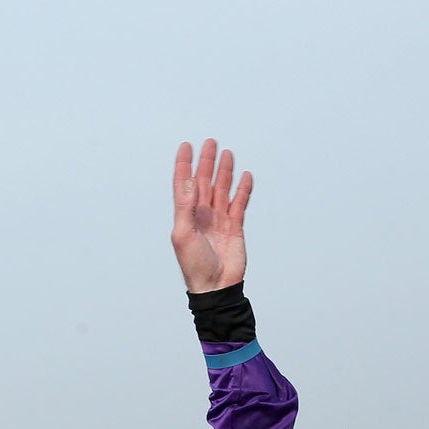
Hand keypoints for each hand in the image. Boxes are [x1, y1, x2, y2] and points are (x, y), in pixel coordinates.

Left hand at [170, 139, 252, 292]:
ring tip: (227, 154)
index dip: (184, 165)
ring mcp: (219, 220)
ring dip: (224, 172)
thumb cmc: (195, 265)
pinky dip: (243, 190)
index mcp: (186, 216)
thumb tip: (190, 180)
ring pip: (222, 189)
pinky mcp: (235, 227)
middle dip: (207, 162)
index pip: (184, 184)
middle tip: (210, 143)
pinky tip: (245, 177)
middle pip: (204, 182)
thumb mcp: (183, 235)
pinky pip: (239, 204)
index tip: (186, 146)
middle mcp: (202, 215)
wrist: (215, 286)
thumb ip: (186, 207)